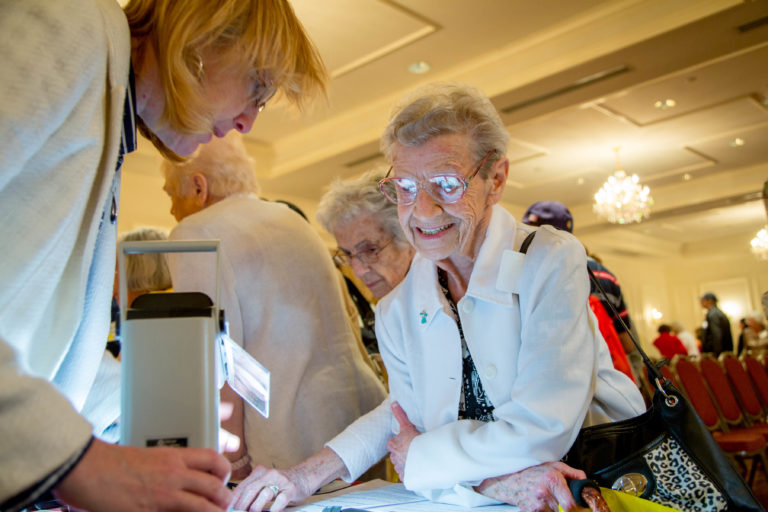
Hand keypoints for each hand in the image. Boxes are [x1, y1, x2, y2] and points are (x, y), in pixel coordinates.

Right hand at [53, 439, 231, 511]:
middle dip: (224, 498)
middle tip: (223, 504)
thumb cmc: (108, 462)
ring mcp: (164, 495)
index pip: (212, 459)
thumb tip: (177, 474)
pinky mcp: (151, 511)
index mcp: (172, 457)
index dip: (224, 470)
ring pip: (204, 505)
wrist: (85, 469)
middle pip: (214, 485)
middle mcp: (173, 474)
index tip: (223, 478)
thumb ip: (164, 466)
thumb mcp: (145, 456)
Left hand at [229, 465, 312, 511]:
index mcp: (259, 472)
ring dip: (256, 507)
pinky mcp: (291, 489)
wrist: (304, 476)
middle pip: (251, 489)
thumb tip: (236, 505)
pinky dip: (273, 509)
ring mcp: (281, 481)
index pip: (242, 486)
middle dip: (242, 504)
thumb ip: (252, 491)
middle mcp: (269, 474)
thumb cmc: (281, 483)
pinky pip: (280, 500)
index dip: (234, 499)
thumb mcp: (265, 482)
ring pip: (264, 494)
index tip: (228, 507)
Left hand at [386, 402, 419, 480]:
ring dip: (407, 463)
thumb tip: (393, 403)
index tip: (408, 442)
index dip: (400, 442)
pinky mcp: (406, 476)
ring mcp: (400, 468)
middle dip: (403, 454)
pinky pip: (407, 475)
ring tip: (416, 459)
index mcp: (392, 445)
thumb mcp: (407, 425)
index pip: (393, 443)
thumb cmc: (415, 441)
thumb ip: (399, 415)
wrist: (423, 456)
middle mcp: (394, 458)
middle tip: (412, 451)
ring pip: (401, 465)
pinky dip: (411, 473)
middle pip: (396, 455)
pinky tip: (417, 469)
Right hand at [474, 461, 586, 511]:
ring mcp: (536, 505)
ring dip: (555, 509)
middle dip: (565, 507)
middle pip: (564, 511)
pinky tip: (543, 504)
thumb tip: (584, 480)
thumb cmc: (533, 472)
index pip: (570, 505)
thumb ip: (572, 473)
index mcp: (552, 480)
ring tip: (550, 500)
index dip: (575, 507)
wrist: (512, 481)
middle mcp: (544, 494)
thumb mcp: (554, 466)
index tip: (576, 505)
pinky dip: (546, 511)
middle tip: (563, 501)